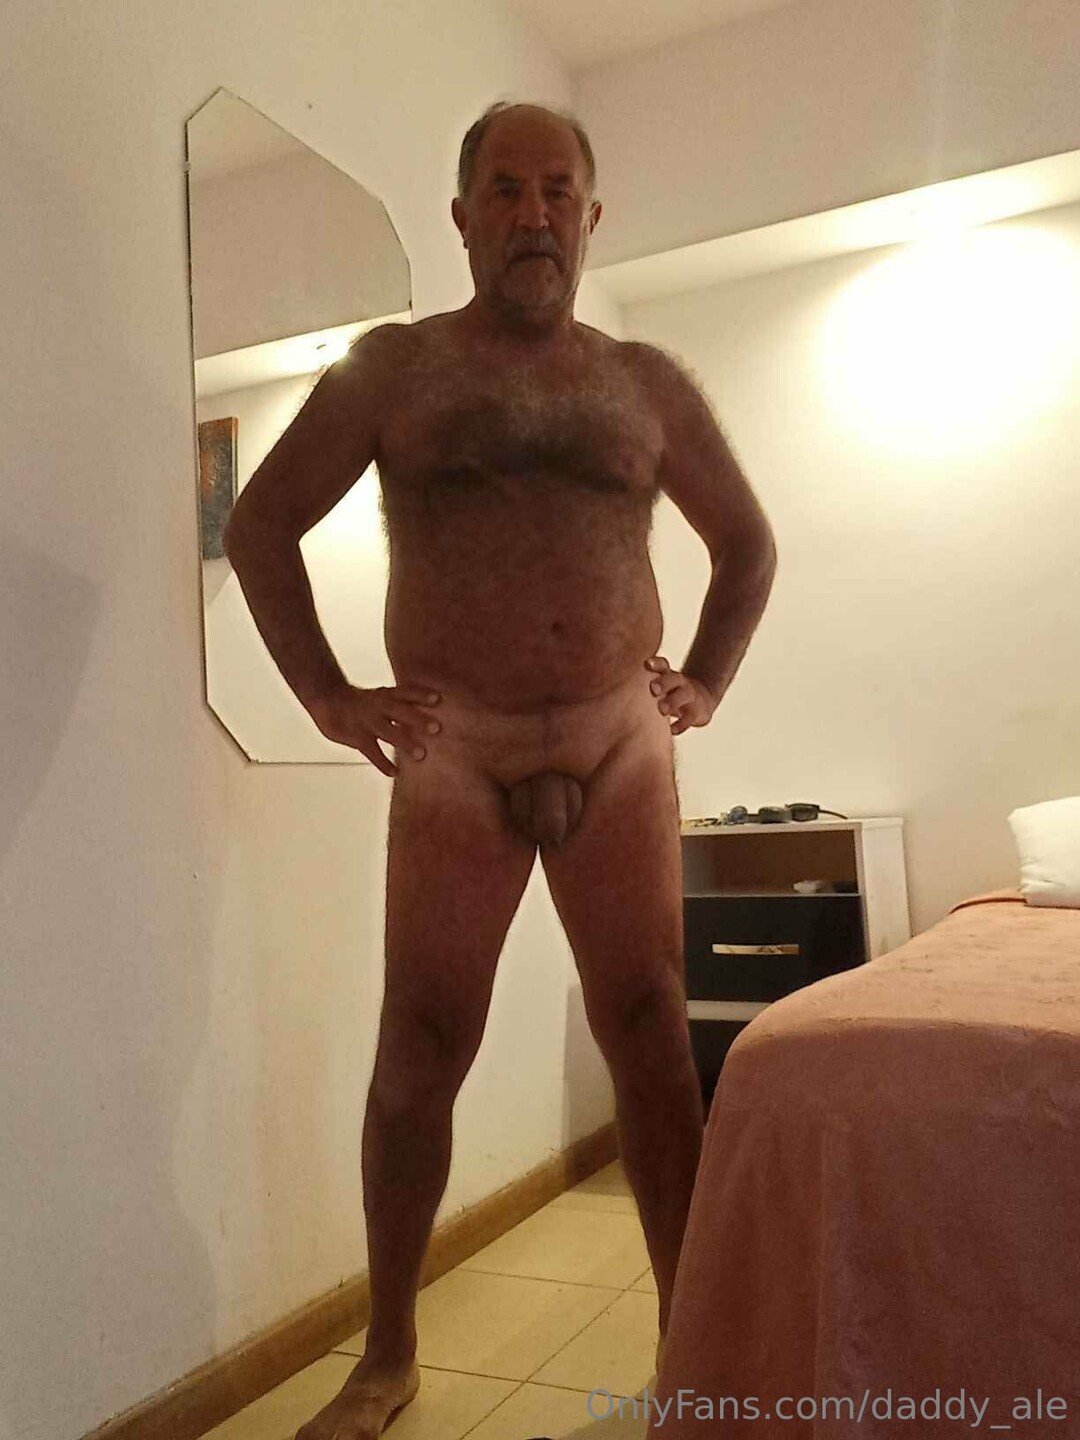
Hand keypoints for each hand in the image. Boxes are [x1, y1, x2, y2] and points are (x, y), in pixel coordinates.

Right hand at [307, 682, 440, 776]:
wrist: (328, 699)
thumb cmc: (360, 701)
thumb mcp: (379, 697)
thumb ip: (399, 707)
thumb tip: (425, 719)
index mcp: (385, 695)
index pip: (405, 692)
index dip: (421, 695)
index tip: (438, 699)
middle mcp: (378, 707)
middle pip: (400, 711)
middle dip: (418, 719)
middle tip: (437, 728)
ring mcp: (367, 722)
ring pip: (387, 732)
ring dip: (404, 742)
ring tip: (421, 755)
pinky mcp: (357, 737)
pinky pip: (371, 751)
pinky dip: (383, 763)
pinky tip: (395, 773)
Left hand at [644, 656, 716, 735]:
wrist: (700, 702)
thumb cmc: (668, 694)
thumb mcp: (659, 686)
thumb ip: (640, 687)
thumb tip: (606, 694)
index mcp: (667, 675)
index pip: (663, 665)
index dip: (656, 663)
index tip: (646, 664)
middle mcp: (679, 683)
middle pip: (674, 677)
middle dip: (664, 682)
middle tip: (653, 689)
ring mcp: (690, 696)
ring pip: (684, 695)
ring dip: (672, 701)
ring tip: (661, 709)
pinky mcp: (697, 712)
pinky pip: (690, 717)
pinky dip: (681, 724)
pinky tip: (671, 730)